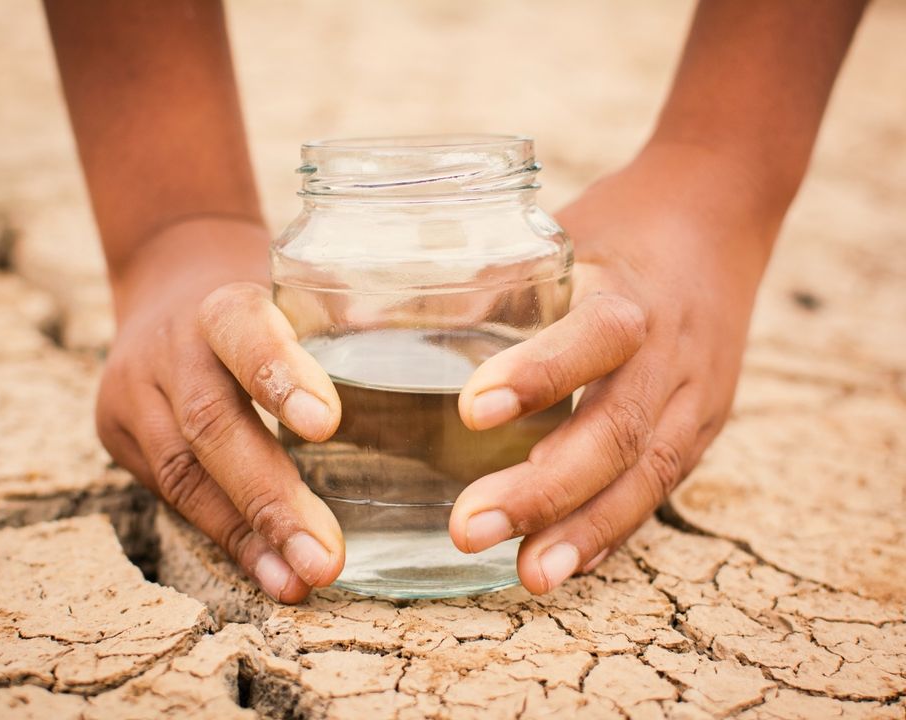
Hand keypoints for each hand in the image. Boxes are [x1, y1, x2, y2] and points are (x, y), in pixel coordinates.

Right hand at [96, 217, 344, 602]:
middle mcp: (170, 347)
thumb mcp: (300, 289)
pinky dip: (230, 539)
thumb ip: (351, 325)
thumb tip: (442, 362)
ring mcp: (136, 394)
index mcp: (221, 301)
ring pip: (185, 475)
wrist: (167, 281)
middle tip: (326, 556)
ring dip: (249, 537)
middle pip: (211, 424)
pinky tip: (272, 574)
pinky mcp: (120, 435)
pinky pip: (174, 497)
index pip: (242, 331)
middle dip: (271, 496)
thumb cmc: (263, 299)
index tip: (327, 424)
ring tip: (301, 580)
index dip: (278, 375)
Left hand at [449, 144, 774, 592]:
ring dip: (582, 530)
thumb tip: (363, 320)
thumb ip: (478, 282)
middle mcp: (671, 352)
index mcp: (631, 291)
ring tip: (527, 575)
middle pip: (617, 431)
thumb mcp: (555, 236)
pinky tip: (566, 564)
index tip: (470, 412)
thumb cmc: (616, 228)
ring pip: (645, 475)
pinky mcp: (702, 428)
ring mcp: (696, 397)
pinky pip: (659, 489)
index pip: (595, 336)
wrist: (720, 218)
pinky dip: (612, 530)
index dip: (540, 375)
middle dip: (544, 488)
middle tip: (467, 527)